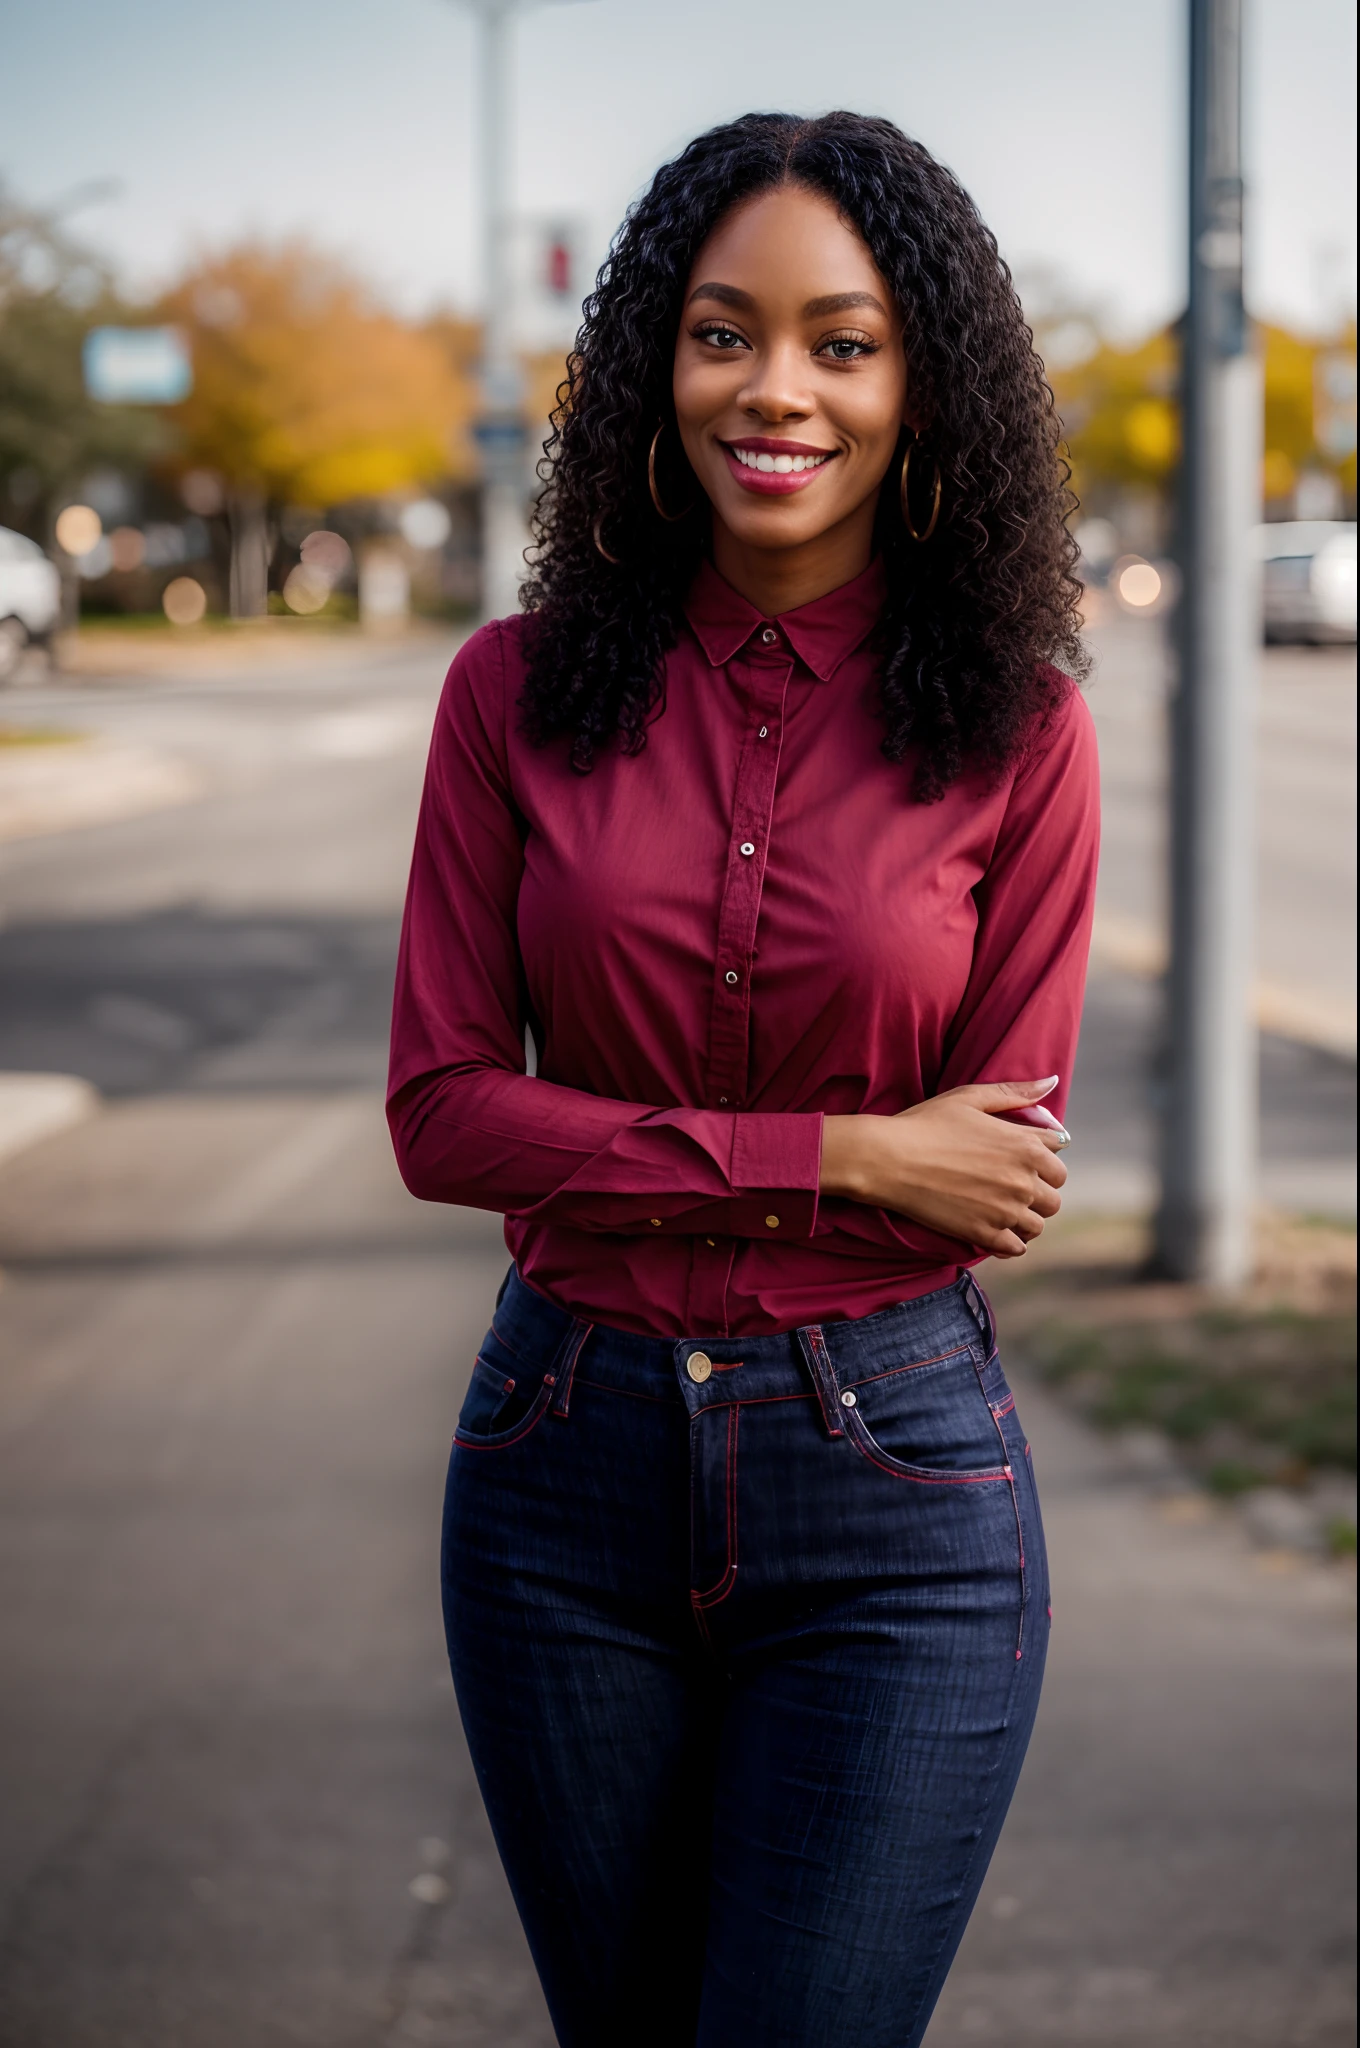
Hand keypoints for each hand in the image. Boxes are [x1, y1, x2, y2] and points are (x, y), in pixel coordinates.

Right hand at [819, 1078, 1069, 1257]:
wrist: (888, 1159)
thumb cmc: (926, 1123)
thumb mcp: (970, 1098)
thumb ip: (1015, 1093)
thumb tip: (1051, 1082)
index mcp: (1025, 1146)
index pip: (1058, 1159)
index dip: (1040, 1158)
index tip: (1020, 1160)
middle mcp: (1023, 1180)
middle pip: (1053, 1198)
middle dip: (1037, 1192)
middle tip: (1010, 1187)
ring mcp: (1005, 1211)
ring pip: (1037, 1225)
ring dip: (1025, 1219)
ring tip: (1001, 1209)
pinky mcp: (984, 1234)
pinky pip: (1016, 1248)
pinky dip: (1010, 1242)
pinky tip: (994, 1230)